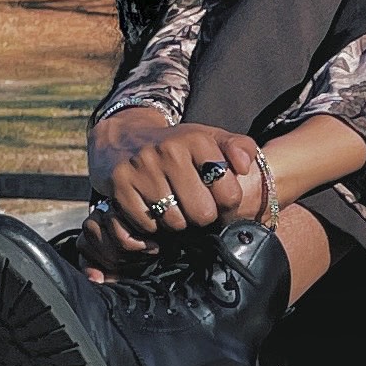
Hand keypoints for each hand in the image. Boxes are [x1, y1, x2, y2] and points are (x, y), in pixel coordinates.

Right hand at [79, 116, 263, 277]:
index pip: (228, 194)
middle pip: (202, 214)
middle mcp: (169, 151)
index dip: (227, 205)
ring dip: (175, 222)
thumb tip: (245, 165)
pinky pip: (147, 227)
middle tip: (193, 205)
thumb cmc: (176, 147)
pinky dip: (150, 226)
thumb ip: (239, 147)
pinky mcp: (120, 186)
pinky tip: (150, 209)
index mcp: (197, 139)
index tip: (218, 200)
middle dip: (201, 216)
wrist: (123, 139)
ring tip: (171, 206)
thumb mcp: (209, 139)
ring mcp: (142, 169)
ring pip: (174, 223)